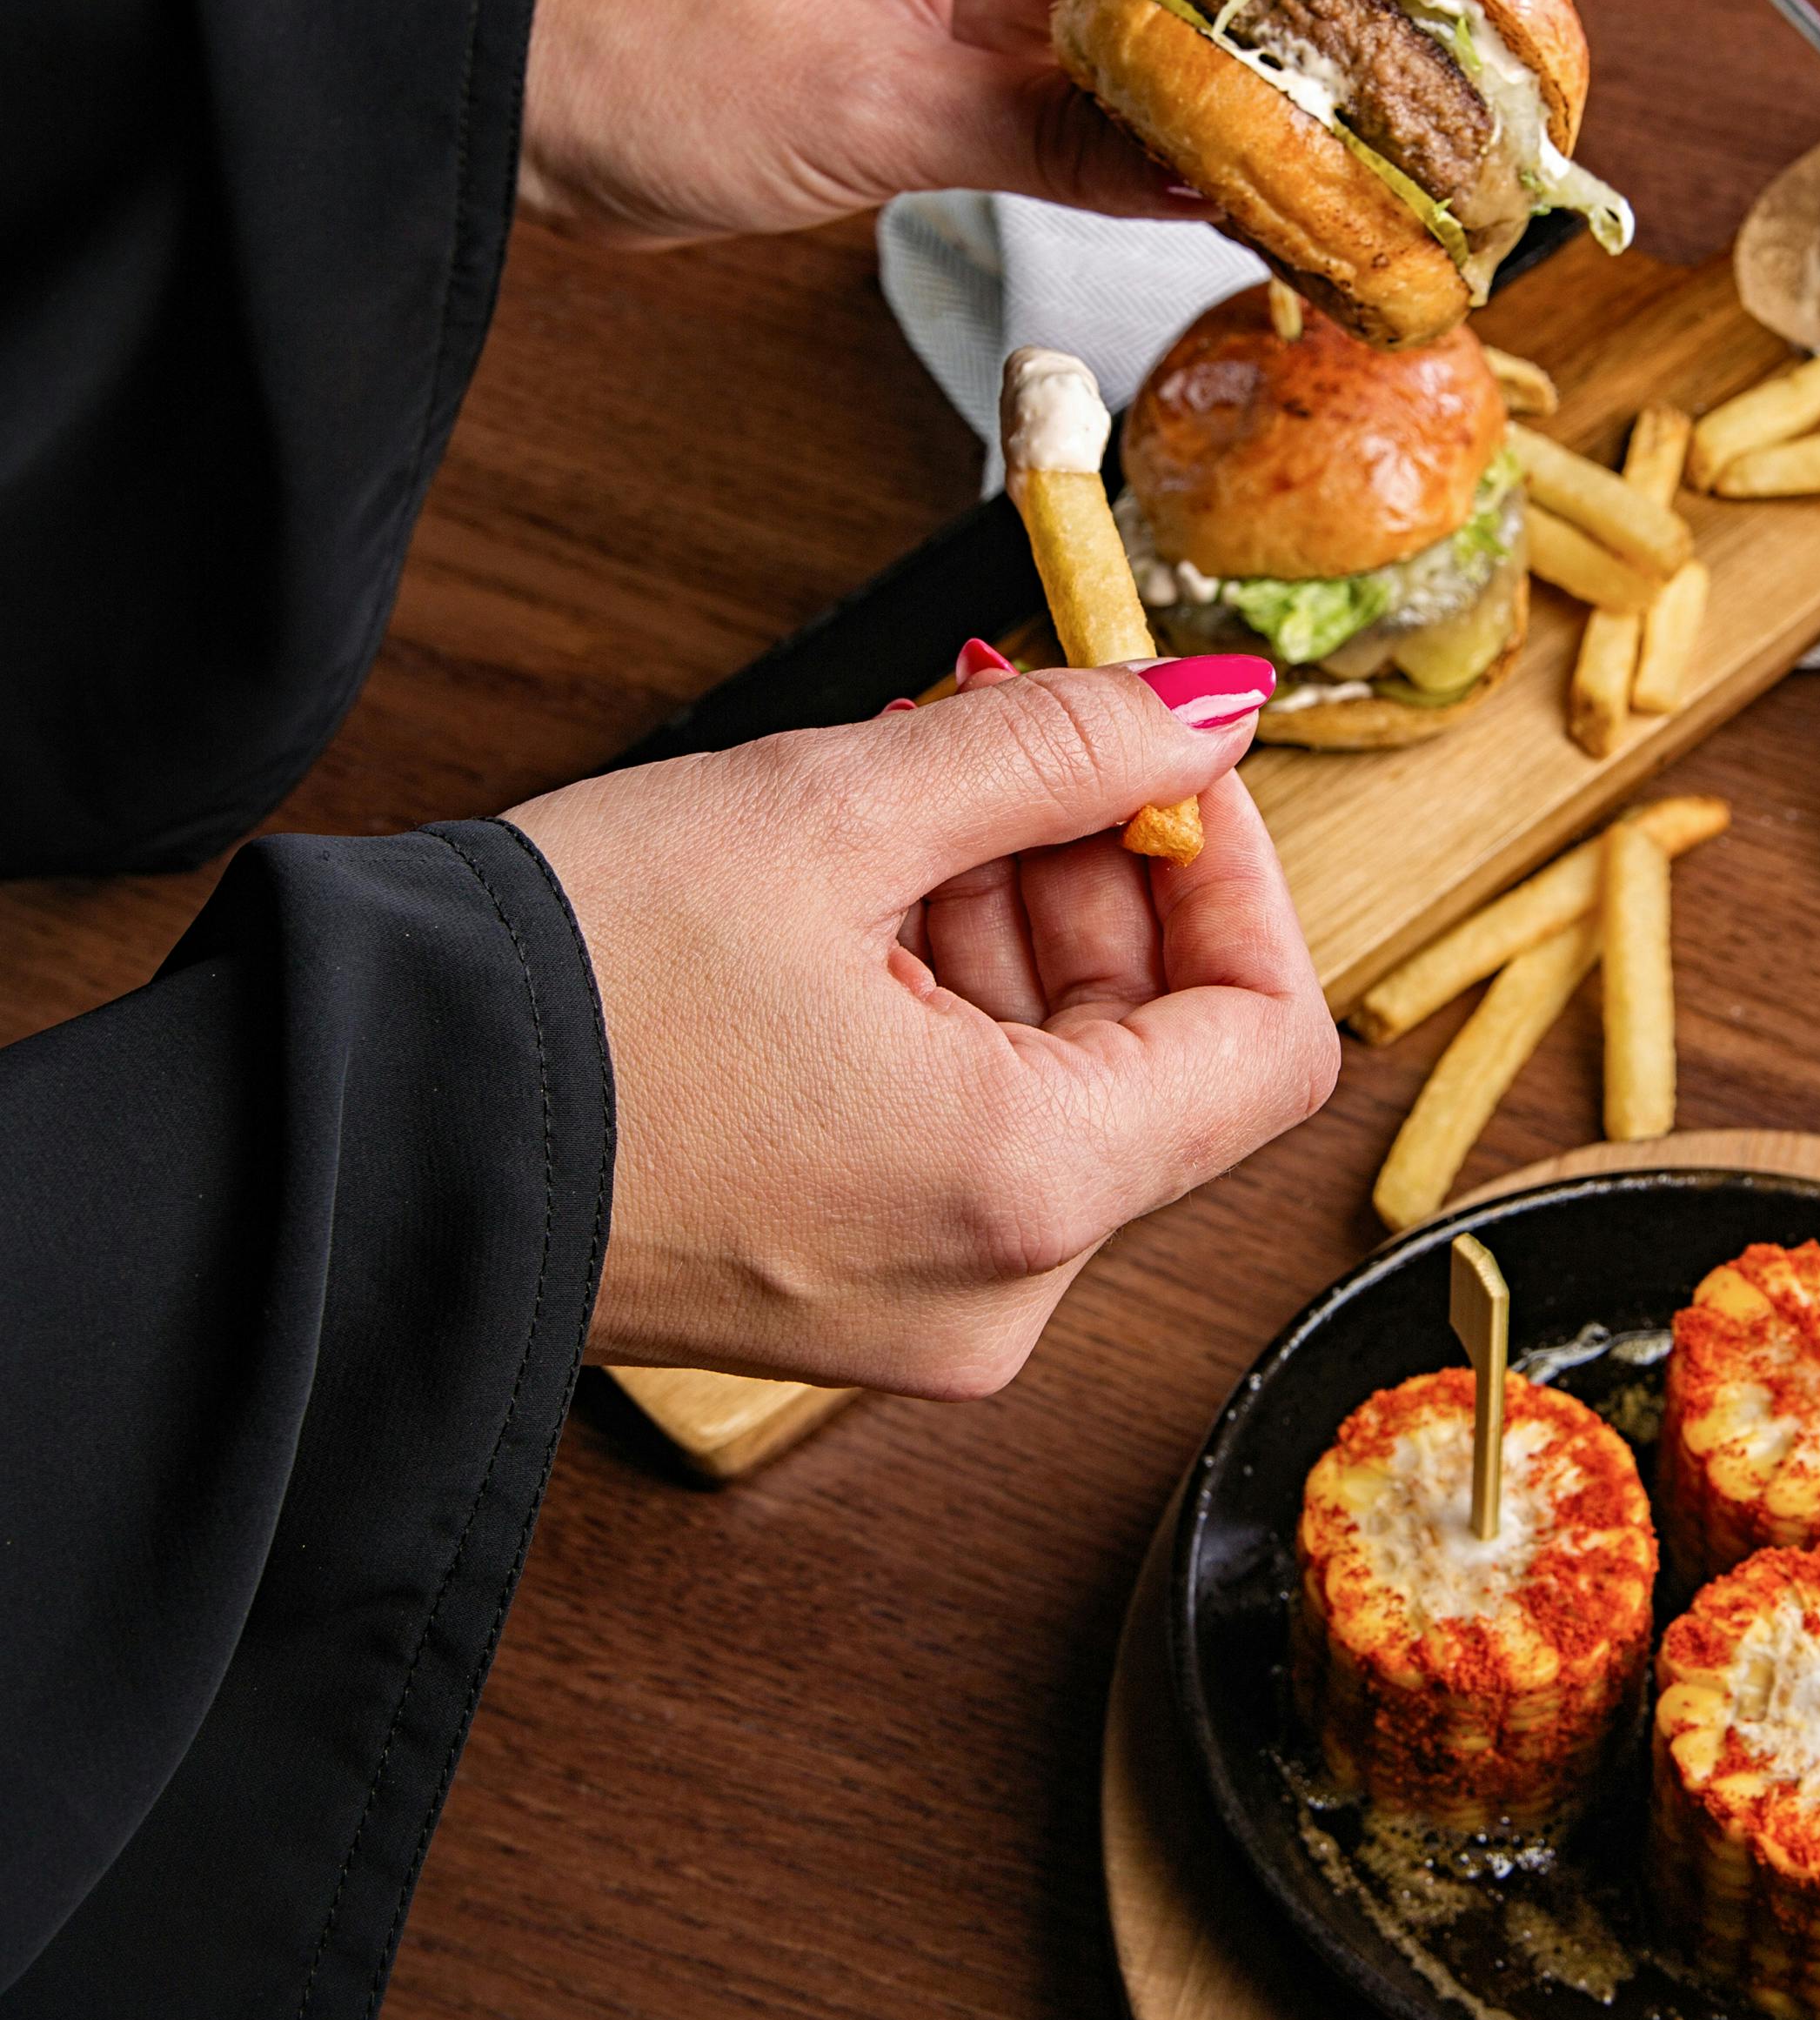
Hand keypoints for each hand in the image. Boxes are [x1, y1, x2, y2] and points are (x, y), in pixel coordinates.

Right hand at [505, 661, 1336, 1394]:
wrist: (349, 1143)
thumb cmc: (549, 996)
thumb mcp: (831, 812)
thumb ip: (1060, 749)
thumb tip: (1211, 711)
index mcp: (1024, 1191)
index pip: (1269, 1038)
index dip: (1239, 874)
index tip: (1169, 769)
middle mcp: (1001, 1292)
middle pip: (1162, 1052)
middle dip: (1097, 877)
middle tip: (997, 746)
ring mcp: (927, 1308)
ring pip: (1063, 1080)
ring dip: (1012, 924)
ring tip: (890, 815)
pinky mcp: (853, 1290)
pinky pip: (971, 1128)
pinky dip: (944, 1004)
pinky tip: (847, 905)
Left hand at [517, 0, 1414, 244]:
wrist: (551, 110)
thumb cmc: (663, 59)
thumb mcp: (879, 107)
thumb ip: (1059, 139)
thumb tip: (1211, 179)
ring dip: (1255, 11)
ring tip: (1354, 79)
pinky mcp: (970, 19)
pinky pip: (1110, 41)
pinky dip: (1176, 92)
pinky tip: (1241, 151)